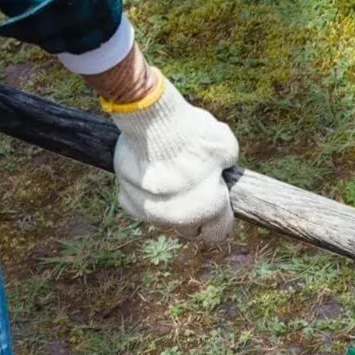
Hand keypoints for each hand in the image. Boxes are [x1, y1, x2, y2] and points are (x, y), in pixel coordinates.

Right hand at [100, 69, 238, 245]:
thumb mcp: (225, 146)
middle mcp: (181, 219)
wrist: (151, 122)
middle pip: (190, 229)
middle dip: (193, 214)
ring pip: (164, 218)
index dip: (219, 219)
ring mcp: (153, 213)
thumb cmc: (192, 133)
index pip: (218, 232)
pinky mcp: (129, 202)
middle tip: (192, 189)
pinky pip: (138, 206)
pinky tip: (147, 176)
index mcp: (210, 209)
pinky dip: (142, 195)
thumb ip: (226, 165)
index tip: (215, 206)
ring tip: (168, 178)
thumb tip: (220, 167)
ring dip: (167, 205)